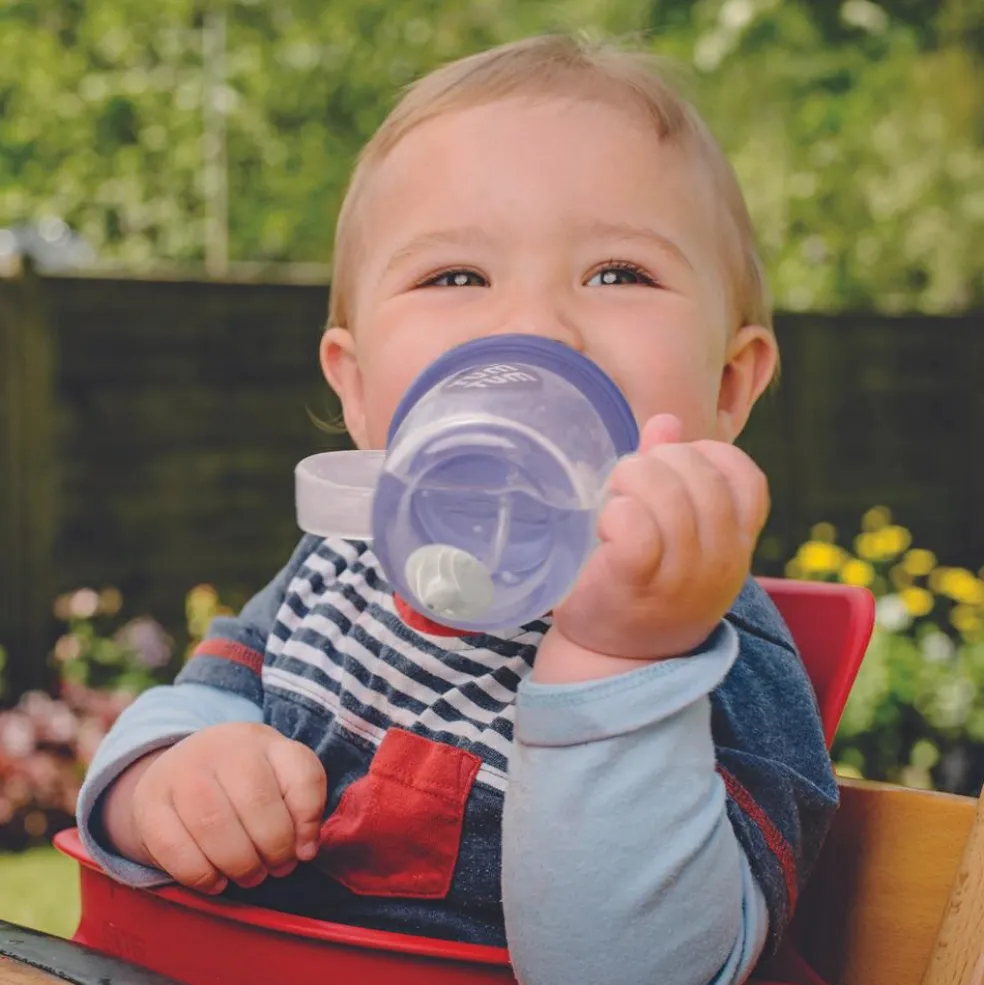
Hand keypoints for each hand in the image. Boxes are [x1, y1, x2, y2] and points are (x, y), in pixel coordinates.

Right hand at [103, 722, 326, 894]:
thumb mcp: (278, 777)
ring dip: (240, 864)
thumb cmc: (241, 782)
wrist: (177, 771)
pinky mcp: (148, 804)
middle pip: (257, 802)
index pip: (301, 774)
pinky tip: (216, 881)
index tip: (306, 849)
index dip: (309, 820)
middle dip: (274, 848)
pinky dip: (201, 875)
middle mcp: (222, 747)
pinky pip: (174, 848)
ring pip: (214, 825)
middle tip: (277, 868)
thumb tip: (306, 849)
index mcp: (262, 740)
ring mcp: (181, 771)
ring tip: (250, 876)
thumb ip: (302, 805)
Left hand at [549, 413, 768, 663]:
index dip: (705, 456)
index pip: (746, 477)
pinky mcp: (636, 583)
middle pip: (700, 476)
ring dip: (629, 482)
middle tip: (626, 483)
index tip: (670, 471)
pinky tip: (604, 526)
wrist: (614, 660)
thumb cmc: (644, 586)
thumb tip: (666, 421)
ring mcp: (683, 576)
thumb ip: (672, 473)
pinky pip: (635, 527)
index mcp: (736, 542)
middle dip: (656, 463)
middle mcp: (721, 559)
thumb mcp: (674, 533)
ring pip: (666, 495)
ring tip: (612, 500)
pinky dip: (615, 513)